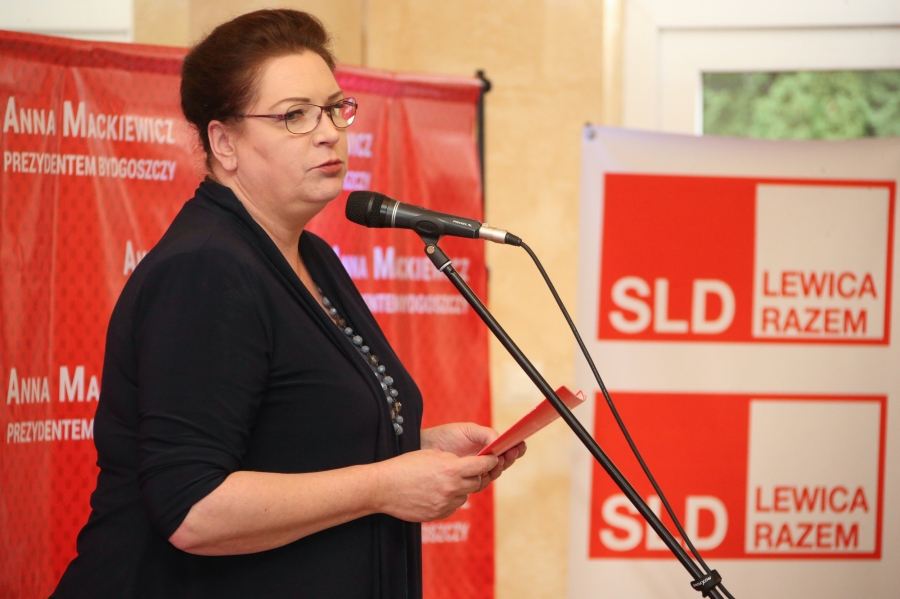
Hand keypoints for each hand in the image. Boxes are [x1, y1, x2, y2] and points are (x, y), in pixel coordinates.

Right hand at [374, 449, 498, 521]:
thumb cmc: (405, 466)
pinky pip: (453, 506)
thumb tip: (469, 465)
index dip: (490, 461)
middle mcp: (451, 488)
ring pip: (465, 495)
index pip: (482, 466)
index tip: (493, 458)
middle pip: (477, 482)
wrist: (384, 488)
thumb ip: (453, 460)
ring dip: (461, 488)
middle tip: (470, 470)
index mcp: (451, 469)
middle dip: (476, 475)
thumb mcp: (432, 455)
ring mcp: (445, 504)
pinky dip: (450, 499)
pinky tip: (436, 493)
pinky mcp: (439, 515)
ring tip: (444, 482)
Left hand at [421, 423, 525, 485]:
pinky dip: (485, 477)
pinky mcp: (465, 483)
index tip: (520, 445)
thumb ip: (486, 434)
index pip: (507, 450)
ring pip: (493, 474)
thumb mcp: (468, 430)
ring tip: (498, 459)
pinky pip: (479, 484)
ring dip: (498, 468)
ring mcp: (474, 473)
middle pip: (503, 464)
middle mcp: (483, 461)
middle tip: (510, 452)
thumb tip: (500, 441)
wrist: (424, 447)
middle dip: (509, 458)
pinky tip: (484, 470)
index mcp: (486, 447)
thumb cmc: (445, 436)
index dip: (516, 449)